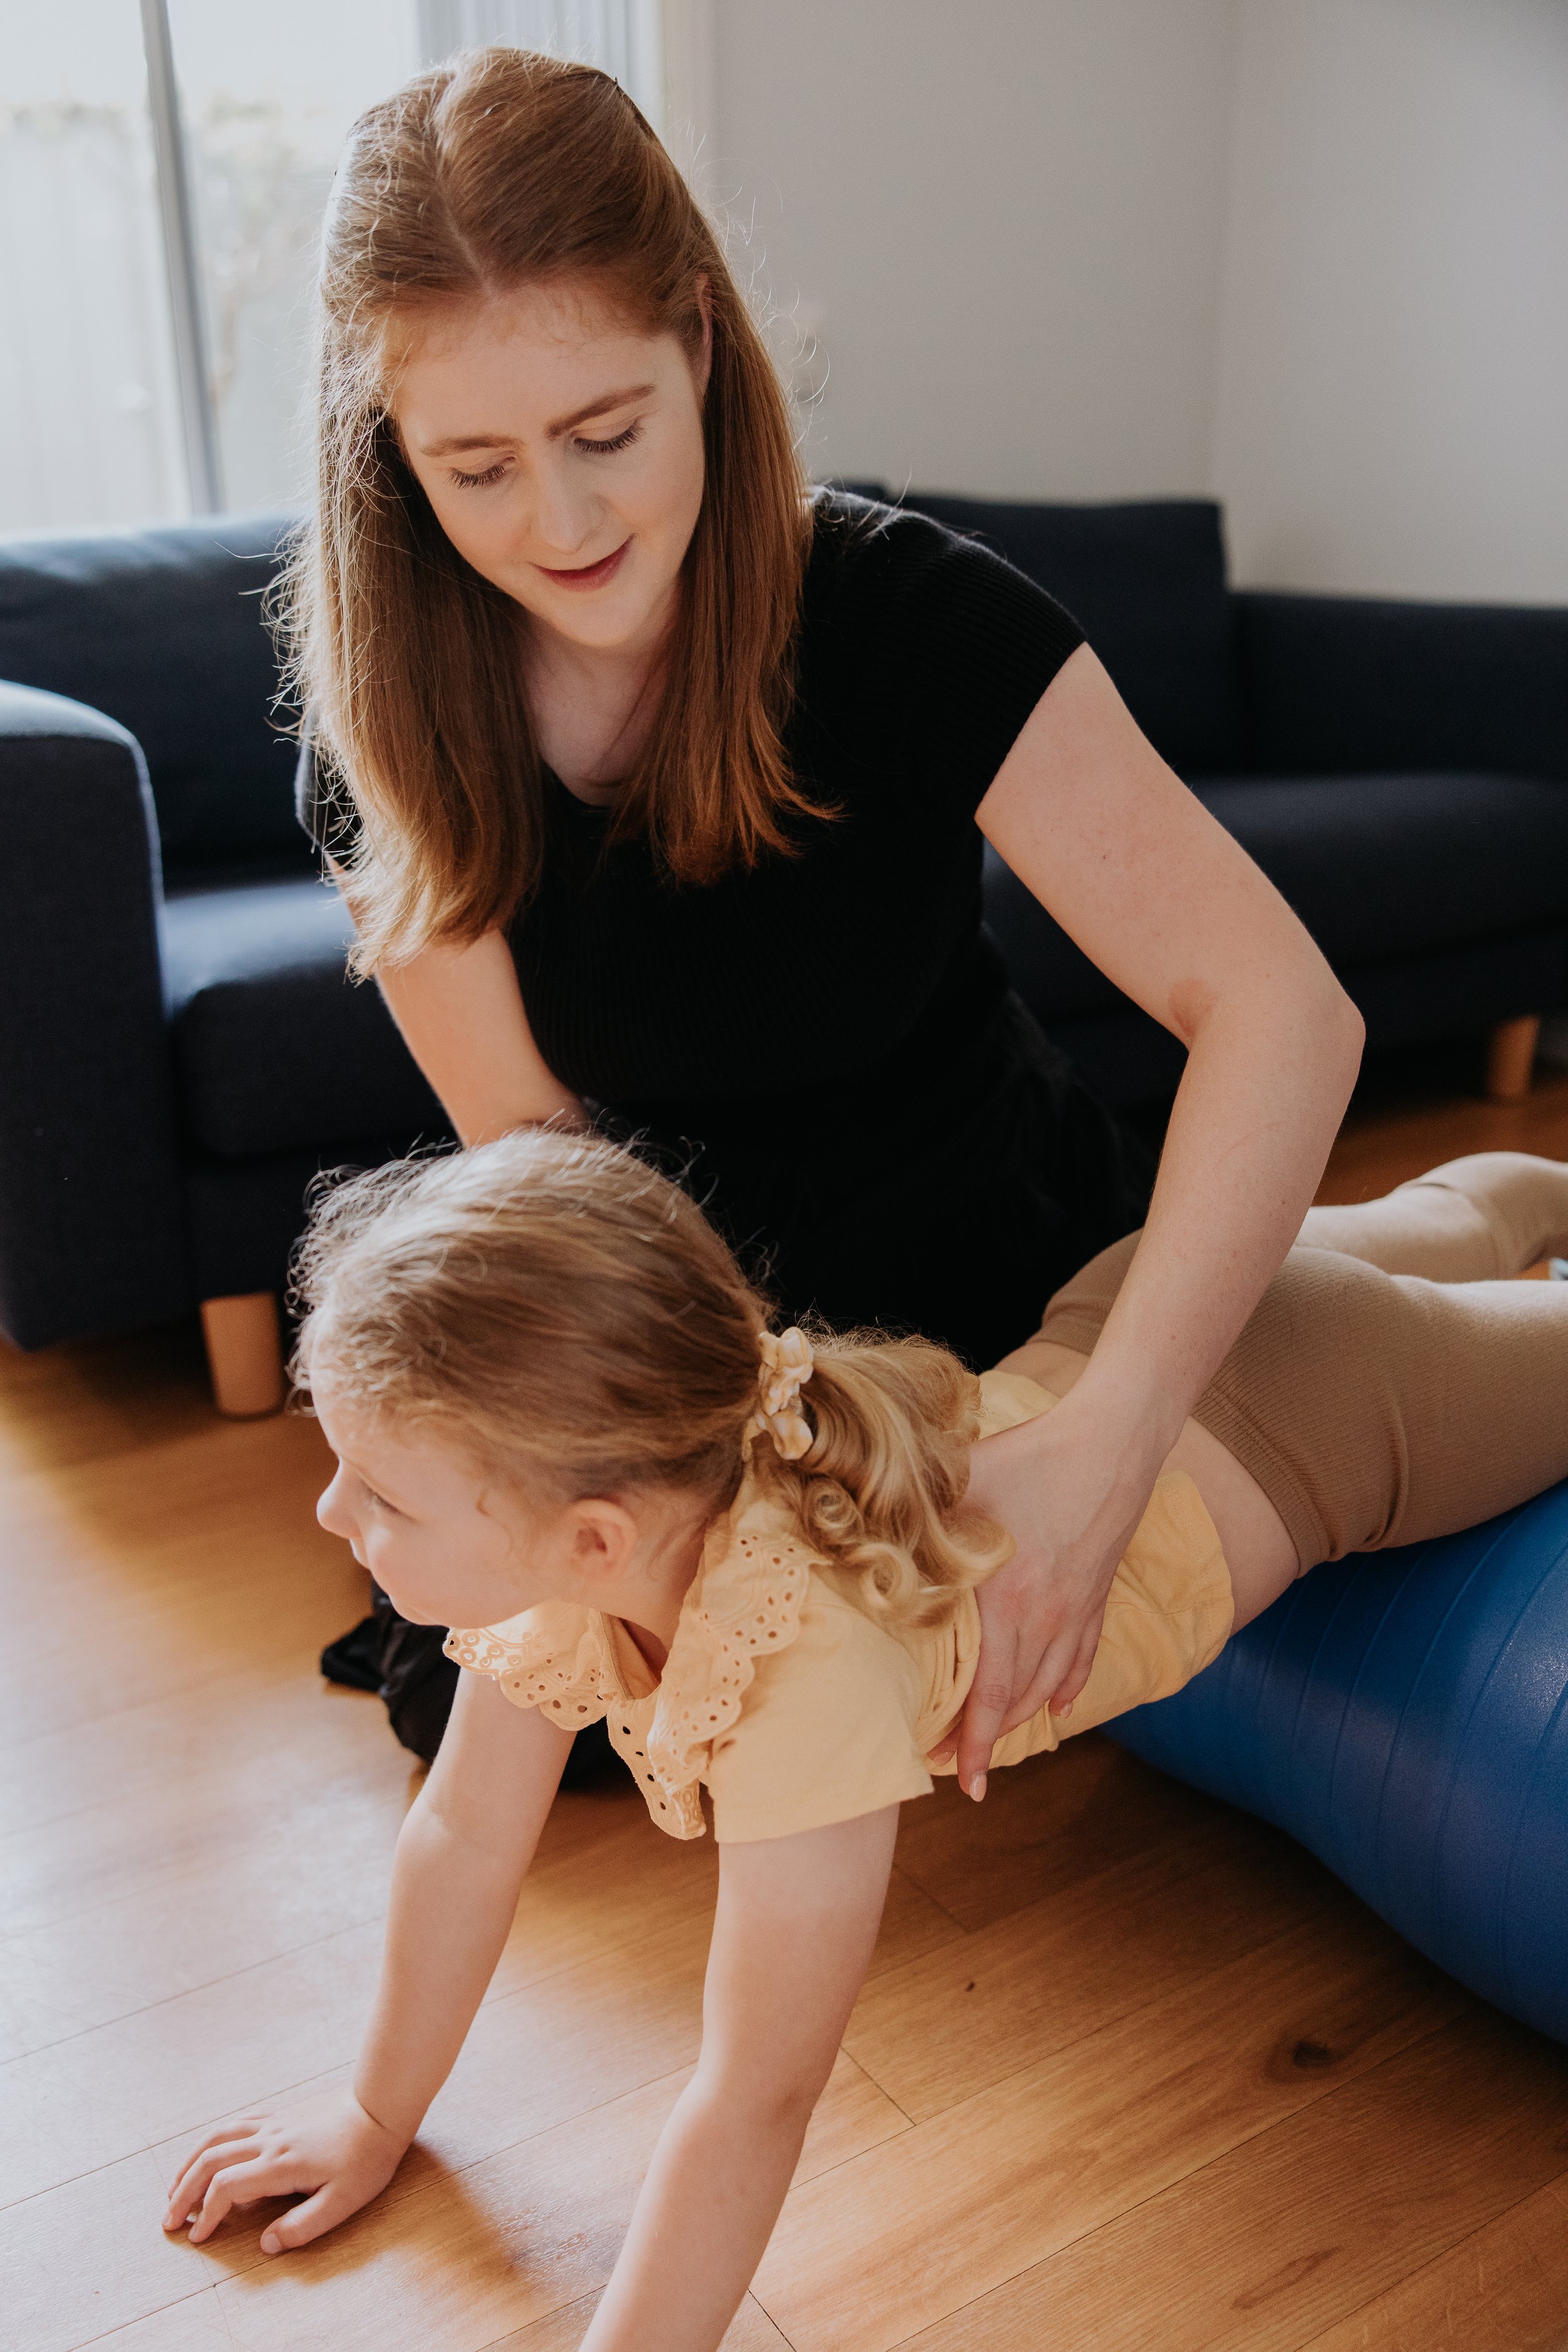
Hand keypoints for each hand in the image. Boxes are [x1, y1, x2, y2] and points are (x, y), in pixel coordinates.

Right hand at [162, 2084, 409, 2254]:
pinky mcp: (281, 2112)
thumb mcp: (343, 2201)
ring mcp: (273, 2122)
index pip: (226, 2188)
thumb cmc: (366, 2157)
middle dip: (184, 2192)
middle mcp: (268, 2139)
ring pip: (217, 2137)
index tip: (197, 2237)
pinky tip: (210, 2152)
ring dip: (191, 2163)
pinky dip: (214, 2139)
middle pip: (210, 2161)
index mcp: (279, 2164)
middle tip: (169, 2220)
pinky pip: (236, 2122)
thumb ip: (302, 2226)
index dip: (206, 2214)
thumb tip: (265, 2244)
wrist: (381, 2106)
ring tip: (176, 2187)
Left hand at [933, 1382, 1163, 1798]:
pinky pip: (1084, 1657)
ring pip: (1049, 1686)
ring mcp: (1078, 1609)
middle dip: (984, 1744)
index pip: (985, 1693)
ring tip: (993, 1744)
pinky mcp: (1098, 1592)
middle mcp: (1046, 1618)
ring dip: (1021, 1722)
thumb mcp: (959, 1486)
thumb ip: (913, 1520)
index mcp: (1006, 1601)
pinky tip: (1058, 1707)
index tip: (955, 1784)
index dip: (968, 1744)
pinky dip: (1068, 1687)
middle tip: (955, 1771)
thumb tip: (857, 1534)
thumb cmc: (1030, 1457)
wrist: (1113, 1440)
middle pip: (1015, 1701)